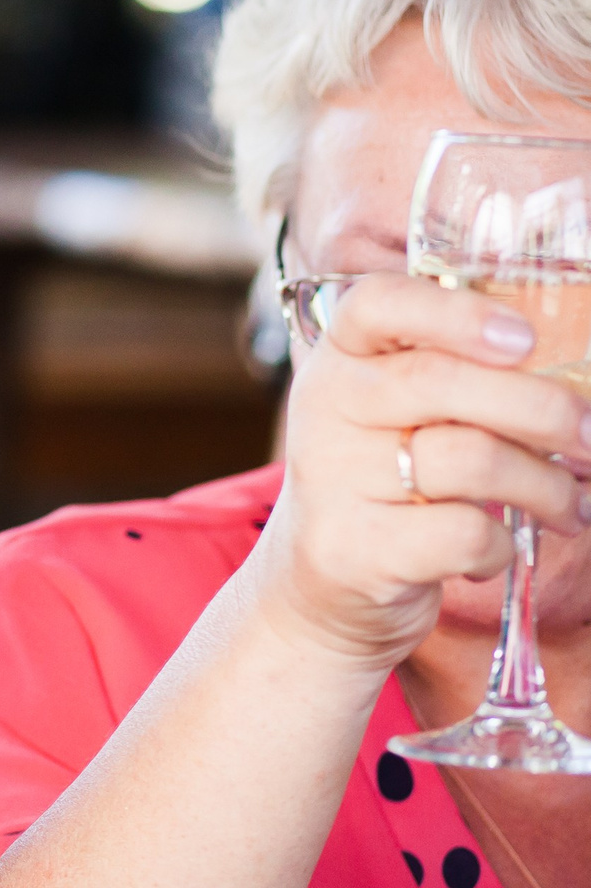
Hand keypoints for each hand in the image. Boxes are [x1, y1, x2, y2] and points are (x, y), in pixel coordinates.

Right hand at [255, 273, 590, 669]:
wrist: (324, 584)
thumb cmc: (392, 481)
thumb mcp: (403, 414)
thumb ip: (459, 376)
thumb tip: (574, 370)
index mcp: (340, 358)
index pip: (378, 303)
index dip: (455, 312)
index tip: (523, 338)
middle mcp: (325, 407)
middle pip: (441, 380)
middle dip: (543, 409)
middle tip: (588, 436)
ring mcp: (333, 478)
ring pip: (471, 459)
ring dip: (547, 487)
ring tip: (567, 505)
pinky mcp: (355, 548)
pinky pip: (465, 534)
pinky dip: (502, 546)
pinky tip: (491, 550)